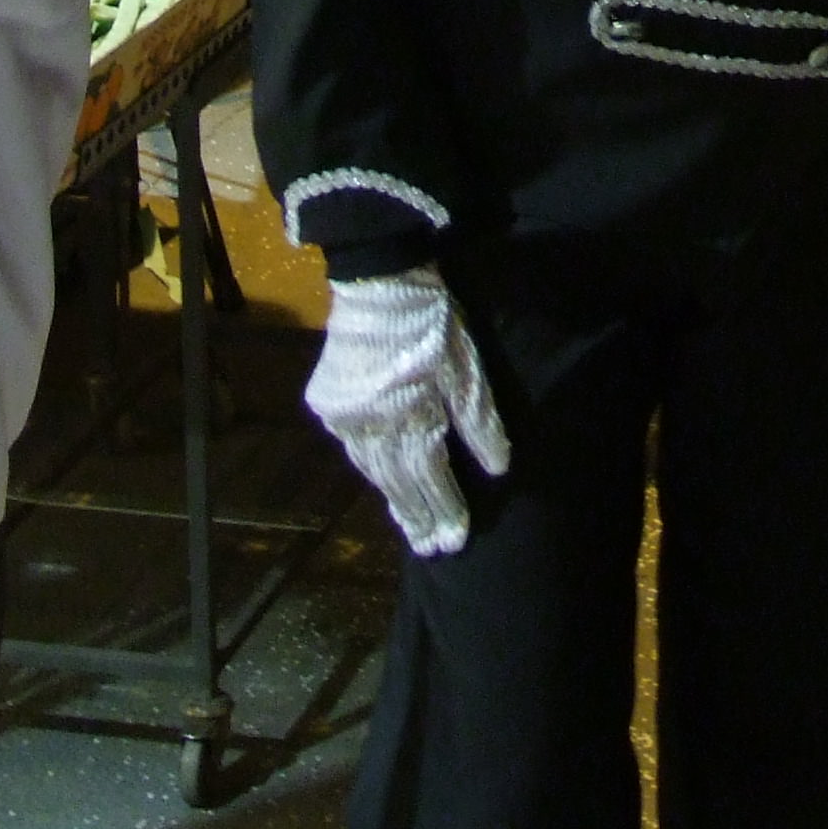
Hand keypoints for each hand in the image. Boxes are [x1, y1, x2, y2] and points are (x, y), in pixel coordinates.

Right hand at [304, 267, 510, 555]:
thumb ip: (479, 420)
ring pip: (371, 468)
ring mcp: (345, 414)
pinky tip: (380, 480)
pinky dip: (370, 468)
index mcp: (409, 414)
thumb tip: (499, 468)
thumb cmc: (431, 318)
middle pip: (397, 480)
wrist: (376, 277)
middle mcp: (371, 423)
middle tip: (432, 551)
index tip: (455, 541)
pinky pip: (352, 446)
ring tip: (410, 527)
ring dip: (393, 497)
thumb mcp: (465, 365)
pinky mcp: (328, 400)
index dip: (444, 508)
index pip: (430, 475)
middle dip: (418, 516)